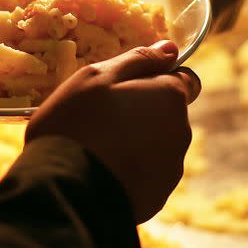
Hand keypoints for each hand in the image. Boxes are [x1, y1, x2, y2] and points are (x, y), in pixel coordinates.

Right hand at [25, 40, 201, 222]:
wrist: (63, 192)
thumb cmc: (76, 123)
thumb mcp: (96, 77)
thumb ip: (138, 60)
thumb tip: (171, 49)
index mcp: (170, 96)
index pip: (184, 81)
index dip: (156, 82)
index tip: (126, 90)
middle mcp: (181, 131)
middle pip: (166, 115)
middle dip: (142, 114)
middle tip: (101, 120)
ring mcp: (171, 169)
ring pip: (156, 147)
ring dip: (136, 144)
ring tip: (97, 151)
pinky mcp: (157, 198)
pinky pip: (146, 177)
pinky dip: (130, 173)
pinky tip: (101, 174)